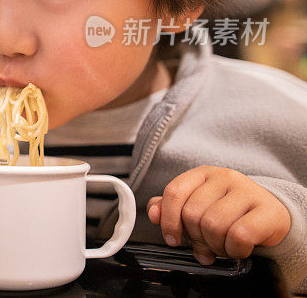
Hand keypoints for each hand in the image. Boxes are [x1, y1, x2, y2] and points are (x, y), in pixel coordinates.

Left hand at [147, 166, 290, 263]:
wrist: (272, 215)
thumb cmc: (229, 212)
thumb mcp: (198, 207)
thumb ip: (172, 209)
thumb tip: (153, 212)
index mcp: (202, 173)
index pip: (174, 192)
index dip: (169, 220)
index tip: (172, 239)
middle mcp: (224, 177)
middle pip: (192, 214)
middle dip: (196, 238)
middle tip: (208, 244)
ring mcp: (247, 191)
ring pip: (214, 225)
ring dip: (216, 246)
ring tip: (223, 246)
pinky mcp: (267, 210)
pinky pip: (239, 235)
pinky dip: (234, 250)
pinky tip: (239, 249)